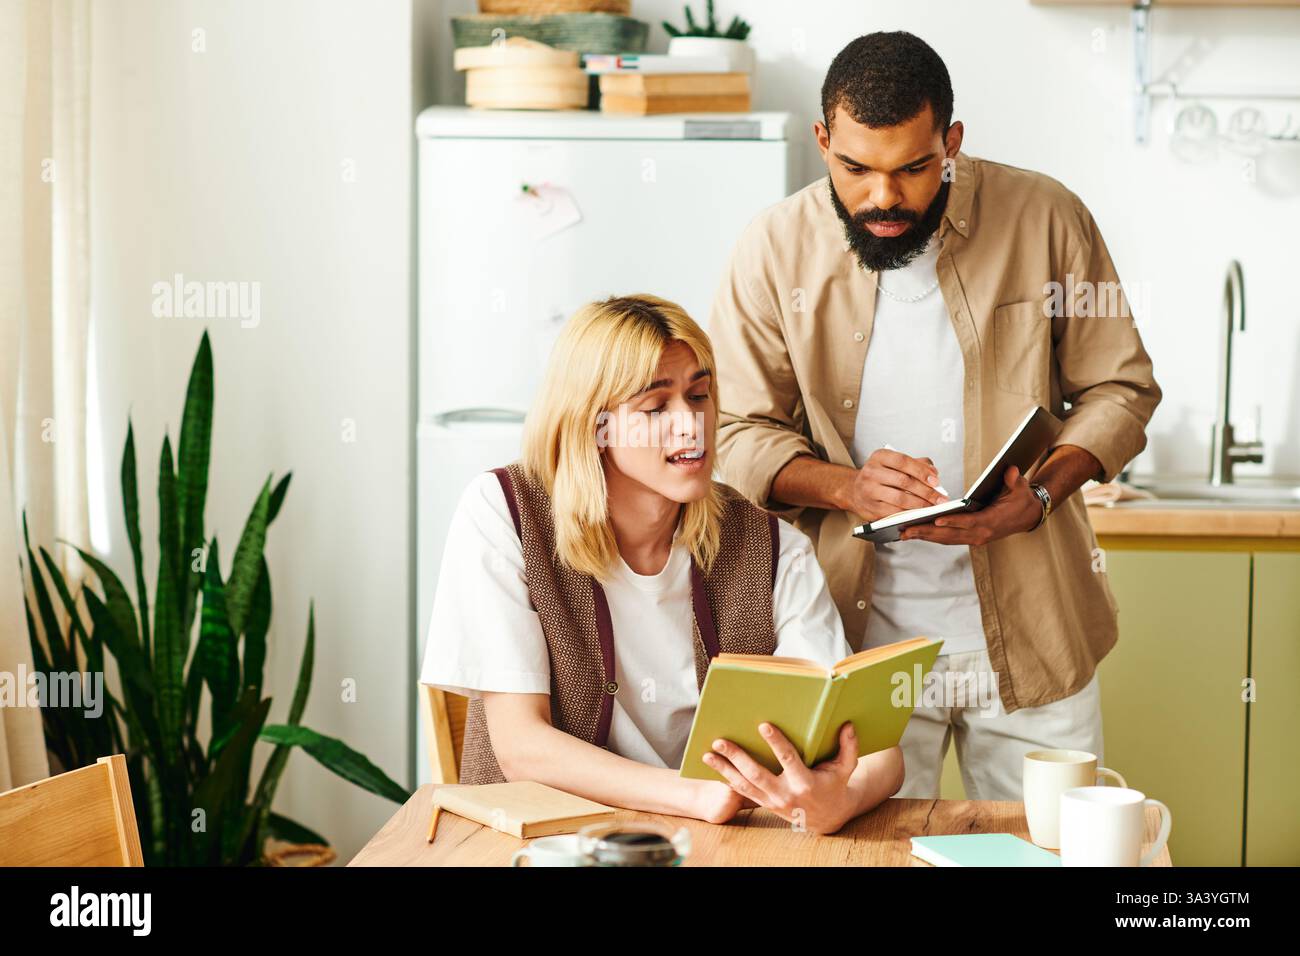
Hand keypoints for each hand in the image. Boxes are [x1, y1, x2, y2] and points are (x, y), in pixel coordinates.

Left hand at [704, 721, 859, 835]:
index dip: (776, 743)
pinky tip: (714, 767)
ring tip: (708, 754)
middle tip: (720, 741)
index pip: (788, 760)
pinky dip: (727, 780)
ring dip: (724, 769)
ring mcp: (773, 801)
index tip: (763, 726)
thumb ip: (848, 747)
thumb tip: (847, 725)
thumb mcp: (846, 769)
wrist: (827, 818)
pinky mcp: (765, 804)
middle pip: (757, 774)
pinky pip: (743, 792)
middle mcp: (786, 794)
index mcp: (805, 783)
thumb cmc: (834, 786)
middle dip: (737, 757)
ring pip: (744, 785)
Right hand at [842, 448, 948, 520]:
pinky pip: (893, 512)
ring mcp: (869, 490)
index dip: (921, 471)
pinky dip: (908, 514)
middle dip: (926, 491)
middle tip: (940, 498)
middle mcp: (871, 472)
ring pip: (899, 498)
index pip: (903, 462)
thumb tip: (934, 472)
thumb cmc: (880, 475)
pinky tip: (918, 514)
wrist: (854, 490)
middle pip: (903, 481)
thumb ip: (916, 464)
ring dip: (920, 504)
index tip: (936, 480)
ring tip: (932, 507)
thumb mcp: (894, 463)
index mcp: (879, 457)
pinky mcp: (870, 507)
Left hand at [901, 465, 1040, 545]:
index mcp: (992, 521)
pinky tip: (916, 532)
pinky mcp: (970, 538)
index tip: (936, 520)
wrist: (1027, 515)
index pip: (969, 522)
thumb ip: (1014, 480)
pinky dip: (931, 536)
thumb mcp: (1020, 488)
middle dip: (927, 533)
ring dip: (925, 537)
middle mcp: (981, 534)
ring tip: (904, 533)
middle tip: (906, 530)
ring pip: (946, 539)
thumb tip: (1010, 470)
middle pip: (950, 535)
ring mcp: (975, 538)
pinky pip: (948, 539)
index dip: (952, 522)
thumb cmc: (1021, 500)